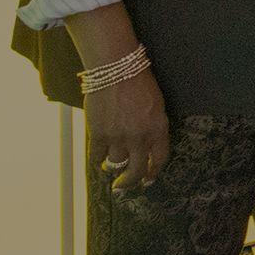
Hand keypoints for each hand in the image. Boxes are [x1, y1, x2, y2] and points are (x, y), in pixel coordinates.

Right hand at [86, 68, 169, 193]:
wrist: (116, 69)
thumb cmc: (139, 83)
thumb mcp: (157, 106)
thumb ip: (153, 128)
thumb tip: (146, 148)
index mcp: (158, 129)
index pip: (159, 160)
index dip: (153, 173)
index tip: (147, 179)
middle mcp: (139, 137)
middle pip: (136, 171)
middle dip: (130, 182)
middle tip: (124, 186)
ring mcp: (117, 138)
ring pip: (115, 164)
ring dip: (112, 167)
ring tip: (110, 166)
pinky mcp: (97, 135)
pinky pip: (96, 157)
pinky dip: (96, 160)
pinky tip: (98, 159)